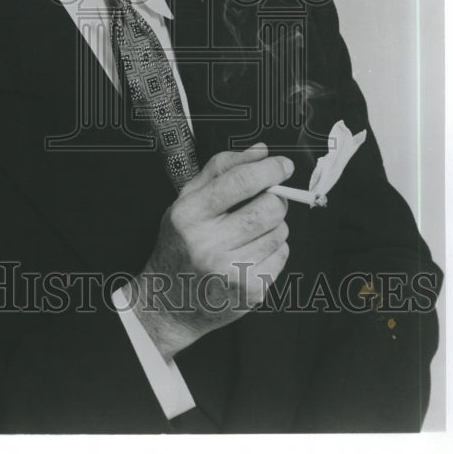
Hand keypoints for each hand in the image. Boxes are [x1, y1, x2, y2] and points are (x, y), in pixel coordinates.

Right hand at [128, 143, 292, 359]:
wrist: (169, 303)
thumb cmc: (181, 244)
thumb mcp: (187, 200)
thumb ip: (221, 169)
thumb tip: (261, 150)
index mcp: (188, 214)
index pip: (239, 182)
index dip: (269, 169)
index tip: (283, 165)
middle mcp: (207, 243)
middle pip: (268, 207)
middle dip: (276, 198)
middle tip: (267, 200)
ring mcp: (230, 270)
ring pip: (280, 232)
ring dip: (275, 225)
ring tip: (251, 231)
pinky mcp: (249, 290)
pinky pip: (282, 255)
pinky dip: (275, 249)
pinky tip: (253, 252)